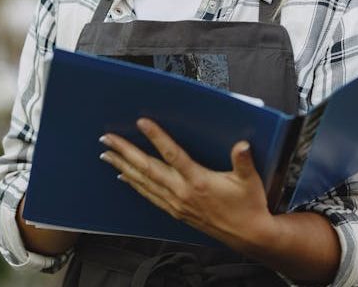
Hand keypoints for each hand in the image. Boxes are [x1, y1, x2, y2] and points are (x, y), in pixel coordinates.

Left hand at [98, 118, 275, 250]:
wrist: (248, 235)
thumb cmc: (248, 206)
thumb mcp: (249, 181)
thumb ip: (243, 161)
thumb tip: (242, 145)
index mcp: (198, 181)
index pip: (172, 154)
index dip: (156, 137)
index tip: (142, 122)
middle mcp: (182, 192)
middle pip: (147, 168)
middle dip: (125, 152)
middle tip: (107, 139)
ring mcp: (176, 203)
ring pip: (143, 182)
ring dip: (123, 167)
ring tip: (107, 155)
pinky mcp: (176, 211)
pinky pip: (149, 195)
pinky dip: (134, 184)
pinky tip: (124, 177)